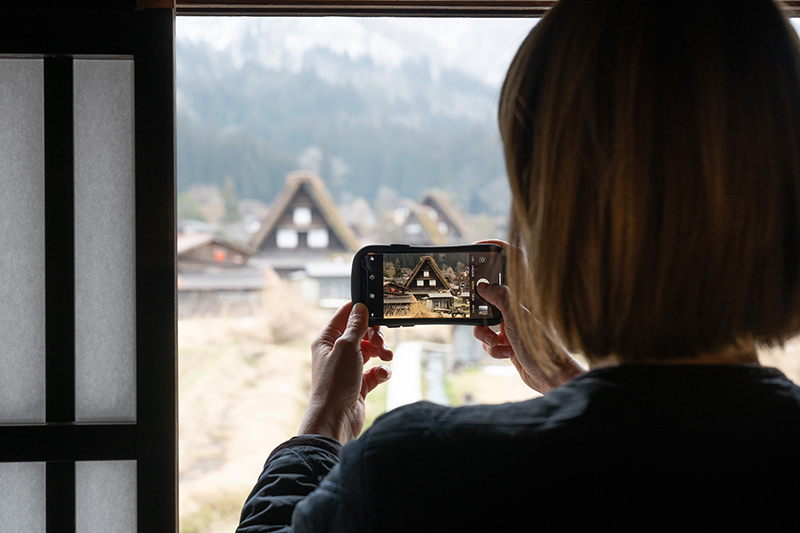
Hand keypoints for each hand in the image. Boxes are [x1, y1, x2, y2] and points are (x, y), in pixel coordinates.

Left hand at [298, 302, 392, 443]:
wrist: (336, 418)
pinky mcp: (359, 383)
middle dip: (375, 336)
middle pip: (361, 333)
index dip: (360, 312)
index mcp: (327, 340)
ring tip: (386, 357)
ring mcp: (348, 368)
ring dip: (381, 352)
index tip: (375, 311)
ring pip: (371, 351)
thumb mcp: (347, 347)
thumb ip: (356, 326)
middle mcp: (336, 353)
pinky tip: (382, 374)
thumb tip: (360, 308)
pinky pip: (375, 371)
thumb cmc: (334, 383)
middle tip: (381, 342)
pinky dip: (382, 371)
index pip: (344, 316)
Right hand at [471, 241, 584, 393]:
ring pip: (485, 321)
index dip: (499, 251)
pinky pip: (489, 339)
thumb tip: (484, 284)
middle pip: (490, 295)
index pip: (513, 264)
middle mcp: (518, 307)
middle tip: (475, 310)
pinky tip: (505, 353)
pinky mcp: (508, 341)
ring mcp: (512, 324)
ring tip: (497, 341)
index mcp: (524, 296)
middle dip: (480, 307)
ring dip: (485, 333)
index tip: (481, 247)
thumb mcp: (516, 318)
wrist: (550, 377)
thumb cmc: (541, 346)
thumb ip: (500, 297)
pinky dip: (492, 348)